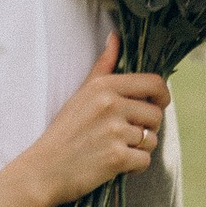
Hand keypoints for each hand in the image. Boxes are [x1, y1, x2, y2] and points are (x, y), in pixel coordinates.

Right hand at [35, 30, 168, 205]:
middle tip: (126, 136)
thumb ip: (103, 66)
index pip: (154, 83)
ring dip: (139, 149)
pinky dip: (134, 167)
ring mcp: (114, 131)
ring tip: (115, 150)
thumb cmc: (64, 131)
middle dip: (147, 128)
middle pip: (156, 115)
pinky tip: (115, 165)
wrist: (43, 169)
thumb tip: (116, 36)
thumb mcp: (80, 93)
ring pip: (152, 139)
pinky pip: (145, 160)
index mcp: (104, 87)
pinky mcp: (116, 157)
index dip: (162, 96)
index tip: (155, 106)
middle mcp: (111, 105)